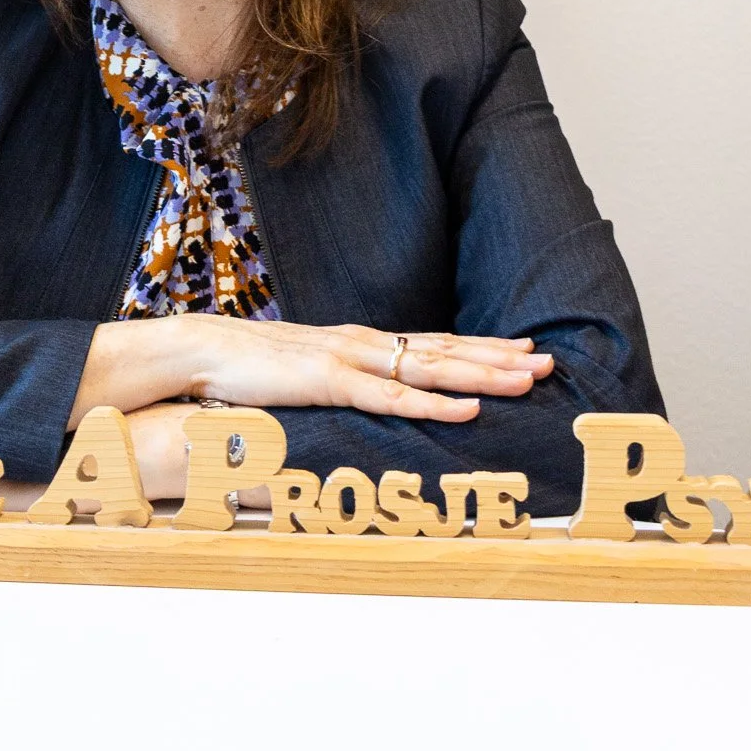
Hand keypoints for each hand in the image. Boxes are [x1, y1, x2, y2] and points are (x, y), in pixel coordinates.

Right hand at [70, 315, 551, 428]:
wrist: (201, 350)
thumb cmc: (250, 369)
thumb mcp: (305, 378)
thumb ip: (338, 385)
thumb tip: (363, 400)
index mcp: (360, 344)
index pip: (433, 343)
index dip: (480, 348)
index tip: (522, 351)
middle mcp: (364, 344)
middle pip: (446, 350)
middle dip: (500, 357)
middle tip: (549, 362)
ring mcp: (350, 358)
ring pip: (431, 367)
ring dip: (483, 373)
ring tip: (528, 379)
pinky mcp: (330, 380)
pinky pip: (392, 396)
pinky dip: (434, 402)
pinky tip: (467, 408)